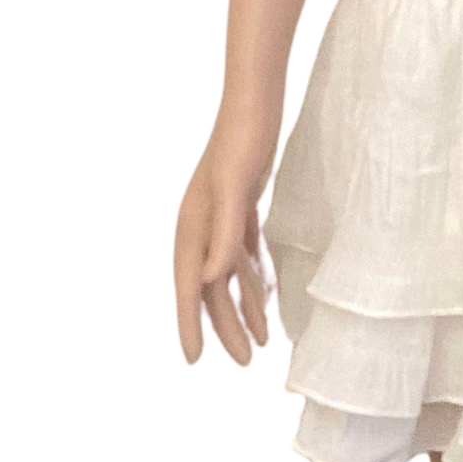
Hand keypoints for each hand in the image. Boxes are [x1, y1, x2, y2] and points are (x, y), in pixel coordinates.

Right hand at [172, 94, 286, 369]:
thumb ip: (224, 233)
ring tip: (264, 341)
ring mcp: (221, 214)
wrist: (255, 98)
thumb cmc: (244, 140)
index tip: (194, 362)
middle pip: (212, 287)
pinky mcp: (242, 203)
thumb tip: (211, 278)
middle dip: (227, 326)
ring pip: (230, 273)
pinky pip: (246, 251)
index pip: (189, 287)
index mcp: (193, 226)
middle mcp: (201, 225)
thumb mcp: (236, 187)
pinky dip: (257, 275)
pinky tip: (273, 296)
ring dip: (245, 306)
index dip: (190, 325)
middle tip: (246, 363)